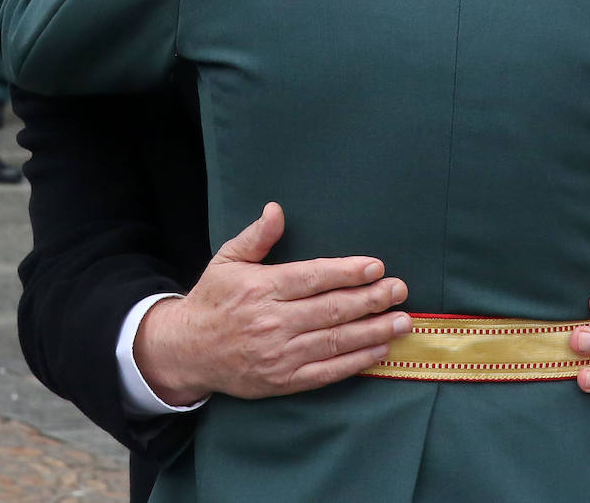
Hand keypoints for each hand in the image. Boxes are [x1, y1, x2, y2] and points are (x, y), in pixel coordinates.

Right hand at [133, 202, 410, 405]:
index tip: (376, 267)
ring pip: (334, 341)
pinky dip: (356, 362)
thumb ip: (256, 236)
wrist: (187, 351)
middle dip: (370, 299)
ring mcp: (279, 354)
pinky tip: (380, 350)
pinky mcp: (283, 380)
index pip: (312, 278)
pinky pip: (326, 371)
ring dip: (373, 331)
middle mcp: (272, 321)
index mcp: (261, 288)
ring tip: (403, 321)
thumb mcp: (227, 261)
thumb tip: (277, 209)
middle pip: (331, 309)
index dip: (347, 272)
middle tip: (400, 290)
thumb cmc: (212, 300)